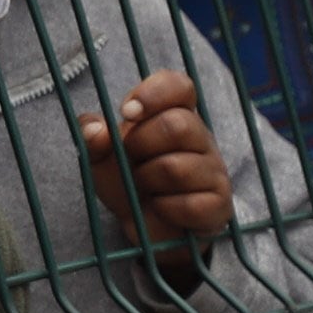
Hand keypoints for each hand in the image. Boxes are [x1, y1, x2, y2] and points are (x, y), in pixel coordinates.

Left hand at [77, 70, 236, 257]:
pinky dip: (164, 208)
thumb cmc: (125, 180)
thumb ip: (92, 136)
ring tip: (146, 185)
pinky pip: (189, 204)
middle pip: (177, 125)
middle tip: (133, 159)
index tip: (127, 112)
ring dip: (147, 180)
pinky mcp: (220, 206)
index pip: (179, 85)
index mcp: (176, 114)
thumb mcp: (100, 155)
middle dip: (140, 144)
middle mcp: (202, 139)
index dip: (153, 93)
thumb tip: (96, 130)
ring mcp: (215, 172)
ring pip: (177, 167)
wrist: (143, 227)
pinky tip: (162, 207)